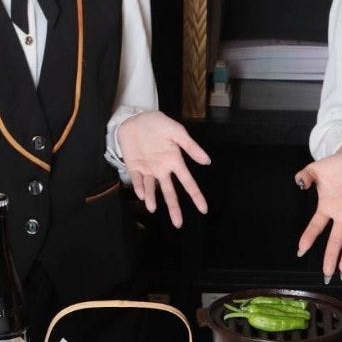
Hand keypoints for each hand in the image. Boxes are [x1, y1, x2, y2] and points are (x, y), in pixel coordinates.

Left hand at [117, 110, 210, 227]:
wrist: (137, 117)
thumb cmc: (159, 124)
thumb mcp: (177, 132)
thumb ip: (191, 147)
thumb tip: (207, 161)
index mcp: (175, 161)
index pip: (187, 182)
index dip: (195, 196)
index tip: (203, 210)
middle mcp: (162, 168)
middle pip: (169, 191)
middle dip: (174, 207)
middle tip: (178, 224)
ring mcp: (147, 168)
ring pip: (151, 188)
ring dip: (152, 198)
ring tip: (153, 208)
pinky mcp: (134, 165)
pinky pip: (136, 179)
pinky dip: (138, 186)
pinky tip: (141, 194)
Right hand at [295, 141, 341, 281]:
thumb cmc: (338, 165)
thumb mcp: (317, 169)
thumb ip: (305, 176)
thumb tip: (299, 184)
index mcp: (328, 206)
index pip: (316, 225)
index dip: (308, 238)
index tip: (301, 251)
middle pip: (335, 240)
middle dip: (330, 257)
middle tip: (326, 275)